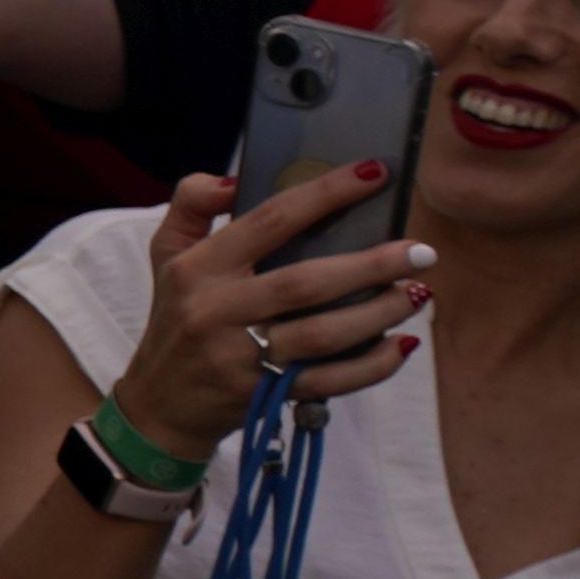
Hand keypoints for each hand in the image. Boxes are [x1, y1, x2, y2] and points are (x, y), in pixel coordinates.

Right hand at [111, 168, 424, 462]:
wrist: (159, 405)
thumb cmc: (176, 318)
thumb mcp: (166, 254)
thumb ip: (193, 202)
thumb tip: (237, 179)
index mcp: (200, 267)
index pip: (270, 220)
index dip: (326, 194)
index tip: (375, 173)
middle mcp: (217, 311)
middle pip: (306, 283)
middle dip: (371, 265)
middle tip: (420, 252)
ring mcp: (240, 358)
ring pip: (322, 335)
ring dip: (379, 314)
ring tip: (418, 293)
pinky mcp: (262, 396)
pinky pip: (327, 382)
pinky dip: (371, 367)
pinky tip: (402, 346)